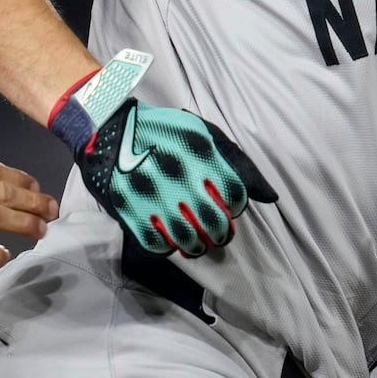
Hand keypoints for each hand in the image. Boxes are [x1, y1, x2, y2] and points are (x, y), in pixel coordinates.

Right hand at [48, 49, 277, 257]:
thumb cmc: (162, 132)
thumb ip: (237, 163)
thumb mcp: (203, 133)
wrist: (106, 130)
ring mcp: (151, 194)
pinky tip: (171, 239)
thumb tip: (269, 197)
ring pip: (188, 239)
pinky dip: (169, 247)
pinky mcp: (129, 209)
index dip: (236, 206)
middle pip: (215, 222)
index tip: (228, 206)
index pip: (234, 195)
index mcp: (199, 150)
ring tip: (198, 242)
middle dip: (221, 233)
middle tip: (217, 233)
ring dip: (198, 246)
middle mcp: (177, 173)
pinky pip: (158, 243)